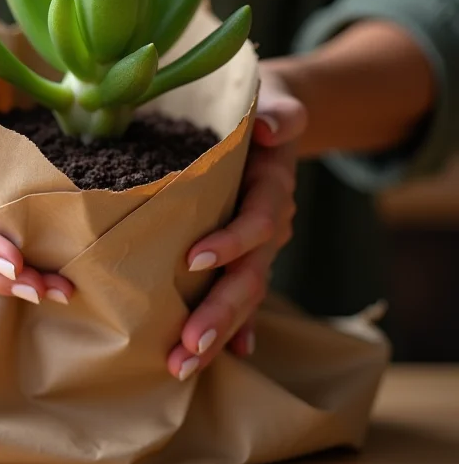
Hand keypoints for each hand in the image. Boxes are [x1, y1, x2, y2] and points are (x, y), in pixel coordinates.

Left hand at [167, 64, 306, 379]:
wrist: (270, 117)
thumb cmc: (258, 104)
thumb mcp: (273, 99)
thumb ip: (280, 114)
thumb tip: (269, 127)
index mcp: (271, 188)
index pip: (258, 222)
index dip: (232, 242)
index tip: (193, 259)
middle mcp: (269, 222)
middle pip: (250, 274)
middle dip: (221, 313)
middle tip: (188, 347)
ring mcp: (258, 243)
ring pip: (242, 292)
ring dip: (219, 332)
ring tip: (185, 364)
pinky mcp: (244, 251)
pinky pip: (240, 290)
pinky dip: (237, 326)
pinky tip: (226, 356)